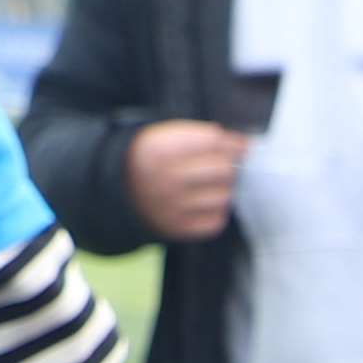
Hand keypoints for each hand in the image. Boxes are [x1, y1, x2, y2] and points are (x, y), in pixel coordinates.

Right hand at [127, 117, 246, 241]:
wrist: (121, 187)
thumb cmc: (152, 157)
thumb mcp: (165, 134)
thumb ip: (202, 136)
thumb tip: (242, 146)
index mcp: (163, 148)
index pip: (215, 141)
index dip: (233, 143)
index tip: (241, 146)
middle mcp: (168, 178)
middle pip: (223, 169)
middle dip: (227, 165)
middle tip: (220, 166)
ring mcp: (173, 206)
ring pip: (224, 196)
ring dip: (222, 189)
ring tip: (209, 186)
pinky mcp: (178, 227)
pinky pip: (216, 221)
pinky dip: (215, 211)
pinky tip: (204, 204)